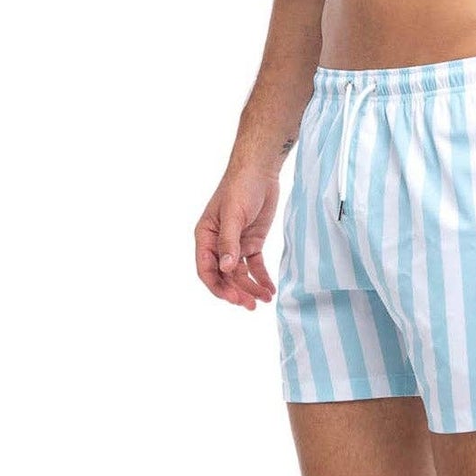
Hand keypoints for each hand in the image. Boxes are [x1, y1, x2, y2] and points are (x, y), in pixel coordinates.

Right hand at [195, 166, 279, 308]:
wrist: (260, 170)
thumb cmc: (240, 186)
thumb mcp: (233, 214)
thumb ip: (229, 242)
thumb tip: (226, 269)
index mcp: (205, 237)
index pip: (206, 269)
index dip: (218, 286)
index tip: (233, 298)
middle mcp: (218, 244)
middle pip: (224, 276)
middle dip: (237, 291)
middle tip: (251, 305)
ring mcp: (236, 244)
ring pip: (240, 274)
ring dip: (250, 288)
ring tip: (265, 299)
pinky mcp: (252, 242)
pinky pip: (255, 266)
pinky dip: (261, 278)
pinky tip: (269, 289)